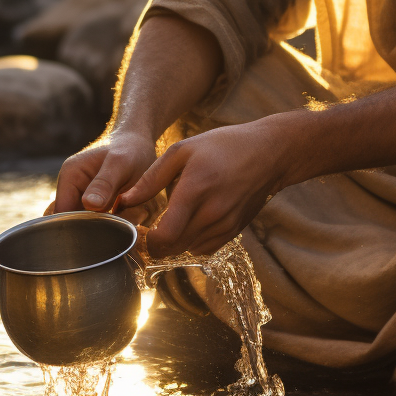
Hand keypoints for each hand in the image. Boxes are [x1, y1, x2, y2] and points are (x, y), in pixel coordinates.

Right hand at [47, 130, 158, 219]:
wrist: (140, 144)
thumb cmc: (131, 149)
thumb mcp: (121, 164)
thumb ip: (105, 183)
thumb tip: (90, 205)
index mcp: (70, 176)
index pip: (62, 214)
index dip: (80, 228)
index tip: (105, 230)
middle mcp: (72, 188)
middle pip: (74, 223)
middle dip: (97, 229)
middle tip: (122, 223)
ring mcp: (83, 197)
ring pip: (88, 225)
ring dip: (108, 227)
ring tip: (129, 217)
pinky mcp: (96, 204)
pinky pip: (100, 221)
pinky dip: (114, 223)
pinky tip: (129, 217)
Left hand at [118, 119, 285, 257]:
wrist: (270, 153)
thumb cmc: (224, 146)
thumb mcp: (183, 150)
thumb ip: (151, 178)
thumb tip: (125, 200)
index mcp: (195, 190)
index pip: (165, 236)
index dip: (146, 241)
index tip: (138, 231)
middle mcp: (212, 213)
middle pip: (173, 247)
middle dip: (155, 243)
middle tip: (146, 229)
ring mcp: (225, 225)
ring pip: (187, 249)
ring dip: (173, 242)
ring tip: (169, 221)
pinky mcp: (234, 231)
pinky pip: (204, 248)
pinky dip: (191, 241)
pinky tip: (189, 222)